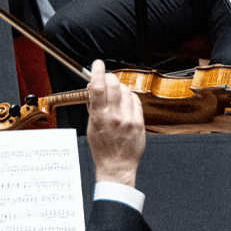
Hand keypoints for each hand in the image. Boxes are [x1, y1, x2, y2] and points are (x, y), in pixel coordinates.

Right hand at [85, 60, 145, 187]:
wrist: (117, 166)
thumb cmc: (102, 148)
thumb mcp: (91, 126)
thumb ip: (92, 106)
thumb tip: (93, 87)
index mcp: (100, 118)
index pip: (99, 89)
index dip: (98, 72)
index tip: (97, 64)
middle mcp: (115, 117)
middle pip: (114, 86)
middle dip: (109, 77)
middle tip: (106, 78)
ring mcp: (129, 120)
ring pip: (126, 91)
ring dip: (119, 88)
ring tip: (115, 95)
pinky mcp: (140, 123)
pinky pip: (136, 101)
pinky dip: (130, 97)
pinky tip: (125, 102)